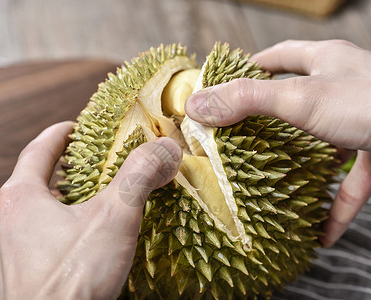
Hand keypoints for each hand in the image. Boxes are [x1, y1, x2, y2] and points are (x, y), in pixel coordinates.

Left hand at [0, 121, 181, 299]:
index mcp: (19, 198)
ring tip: (87, 204)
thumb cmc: (71, 280)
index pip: (38, 150)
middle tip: (89, 166)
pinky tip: (77, 243)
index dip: (60, 135)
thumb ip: (139, 176)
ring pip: (33, 214)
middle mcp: (3, 222)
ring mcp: (4, 252)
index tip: (76, 128)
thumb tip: (165, 149)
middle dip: (63, 171)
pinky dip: (55, 231)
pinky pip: (33, 241)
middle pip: (34, 181)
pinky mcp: (15, 276)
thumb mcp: (114, 217)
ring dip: (58, 203)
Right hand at [185, 39, 370, 246]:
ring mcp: (361, 123)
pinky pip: (351, 184)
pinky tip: (320, 231)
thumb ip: (246, 101)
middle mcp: (344, 89)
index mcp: (325, 63)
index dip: (251, 67)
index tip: (227, 84)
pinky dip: (334, 206)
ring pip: (322, 144)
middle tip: (239, 135)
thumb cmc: (369, 103)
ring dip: (300, 164)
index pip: (279, 57)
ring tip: (271, 179)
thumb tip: (197, 106)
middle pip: (298, 100)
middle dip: (269, 117)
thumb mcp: (299, 99)